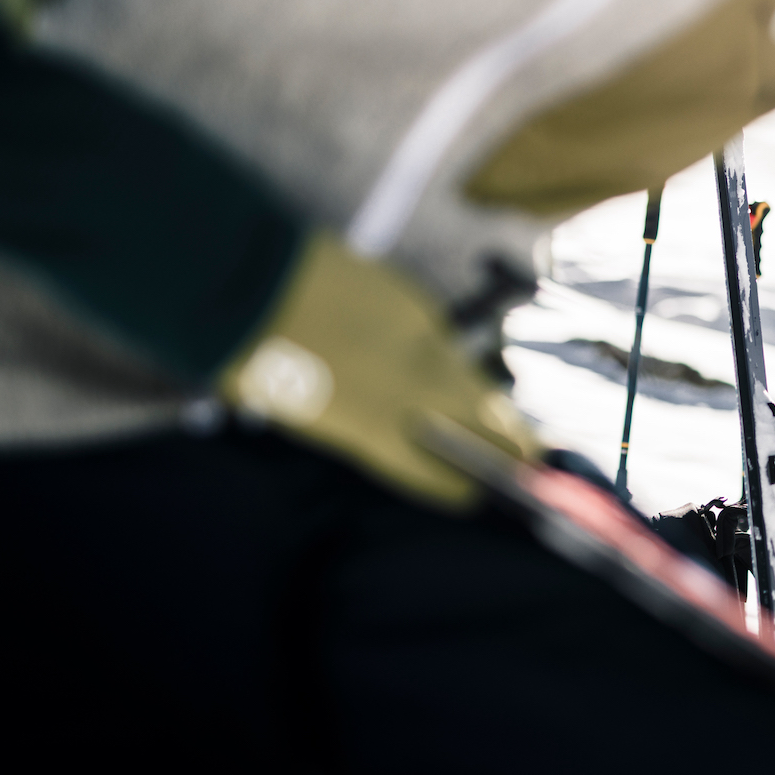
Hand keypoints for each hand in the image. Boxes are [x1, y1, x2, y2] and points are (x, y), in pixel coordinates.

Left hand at [218, 234, 539, 509]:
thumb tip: (410, 434)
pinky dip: (441, 354)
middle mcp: (408, 382)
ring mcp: (418, 336)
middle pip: (479, 420)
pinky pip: (439, 337)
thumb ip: (366, 426)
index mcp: (374, 423)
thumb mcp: (308, 411)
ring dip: (485, 399)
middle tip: (530, 455)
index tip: (477, 494)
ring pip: (468, 376)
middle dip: (508, 441)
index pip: (437, 470)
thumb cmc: (256, 359)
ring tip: (503, 416)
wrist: (244, 279)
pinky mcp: (413, 300)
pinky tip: (431, 358)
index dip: (459, 485)